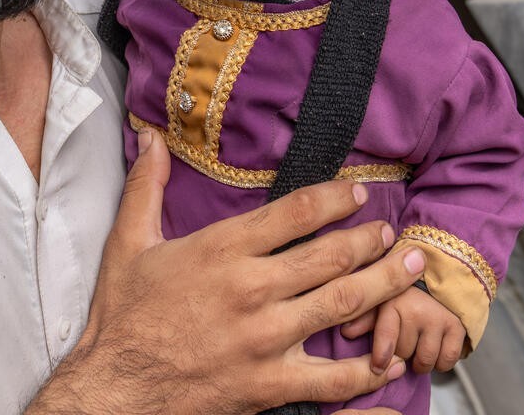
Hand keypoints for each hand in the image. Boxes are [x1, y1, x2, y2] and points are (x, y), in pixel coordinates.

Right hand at [30, 132, 425, 414]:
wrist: (114, 387)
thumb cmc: (122, 316)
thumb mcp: (128, 242)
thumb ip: (147, 185)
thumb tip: (150, 137)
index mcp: (221, 250)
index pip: (295, 212)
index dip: (334, 198)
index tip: (355, 193)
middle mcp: (251, 289)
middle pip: (331, 255)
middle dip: (371, 239)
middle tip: (391, 231)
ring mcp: (265, 338)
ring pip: (343, 304)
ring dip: (384, 284)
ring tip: (409, 268)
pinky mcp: (270, 383)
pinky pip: (334, 378)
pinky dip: (368, 369)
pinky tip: (388, 359)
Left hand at [343, 277, 464, 375]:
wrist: (441, 273)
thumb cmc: (406, 290)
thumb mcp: (380, 298)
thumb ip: (363, 316)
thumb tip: (346, 331)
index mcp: (394, 299)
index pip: (387, 337)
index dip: (382, 356)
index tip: (378, 367)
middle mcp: (417, 309)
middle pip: (404, 353)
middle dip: (401, 353)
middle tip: (402, 341)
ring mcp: (439, 318)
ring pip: (425, 360)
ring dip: (420, 361)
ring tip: (416, 348)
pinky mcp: (457, 327)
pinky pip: (448, 360)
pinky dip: (441, 362)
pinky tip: (435, 351)